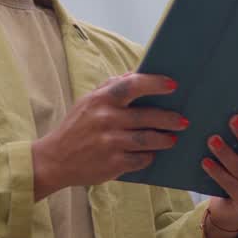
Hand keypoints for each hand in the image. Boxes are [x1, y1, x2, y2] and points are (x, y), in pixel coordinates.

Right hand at [31, 73, 185, 199]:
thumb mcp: (89, 101)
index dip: (155, 84)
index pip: (133, 85)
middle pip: (147, 116)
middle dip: (170, 119)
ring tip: (172, 138)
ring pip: (148, 139)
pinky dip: (149, 156)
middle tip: (183, 121)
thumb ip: (112, 86)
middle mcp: (106, 119)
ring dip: (164, 139)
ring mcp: (110, 142)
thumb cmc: (76, 126)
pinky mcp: (112, 164)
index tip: (173, 86)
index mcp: (101, 99)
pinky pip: (140, 159)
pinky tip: (152, 154)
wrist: (54, 159)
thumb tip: (138, 73)